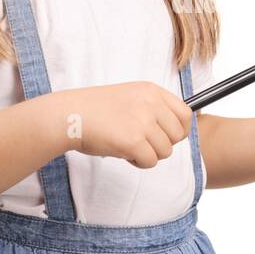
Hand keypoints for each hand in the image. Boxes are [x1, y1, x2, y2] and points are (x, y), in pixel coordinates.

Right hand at [52, 82, 191, 168]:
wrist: (69, 115)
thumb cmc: (95, 110)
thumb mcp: (130, 97)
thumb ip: (153, 109)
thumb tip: (177, 132)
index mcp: (152, 91)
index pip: (185, 114)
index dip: (180, 131)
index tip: (168, 138)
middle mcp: (151, 103)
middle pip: (178, 136)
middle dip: (162, 145)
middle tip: (141, 144)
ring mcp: (143, 121)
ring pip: (165, 151)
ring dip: (148, 154)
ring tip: (127, 146)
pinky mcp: (133, 141)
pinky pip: (150, 161)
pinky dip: (137, 162)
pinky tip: (122, 152)